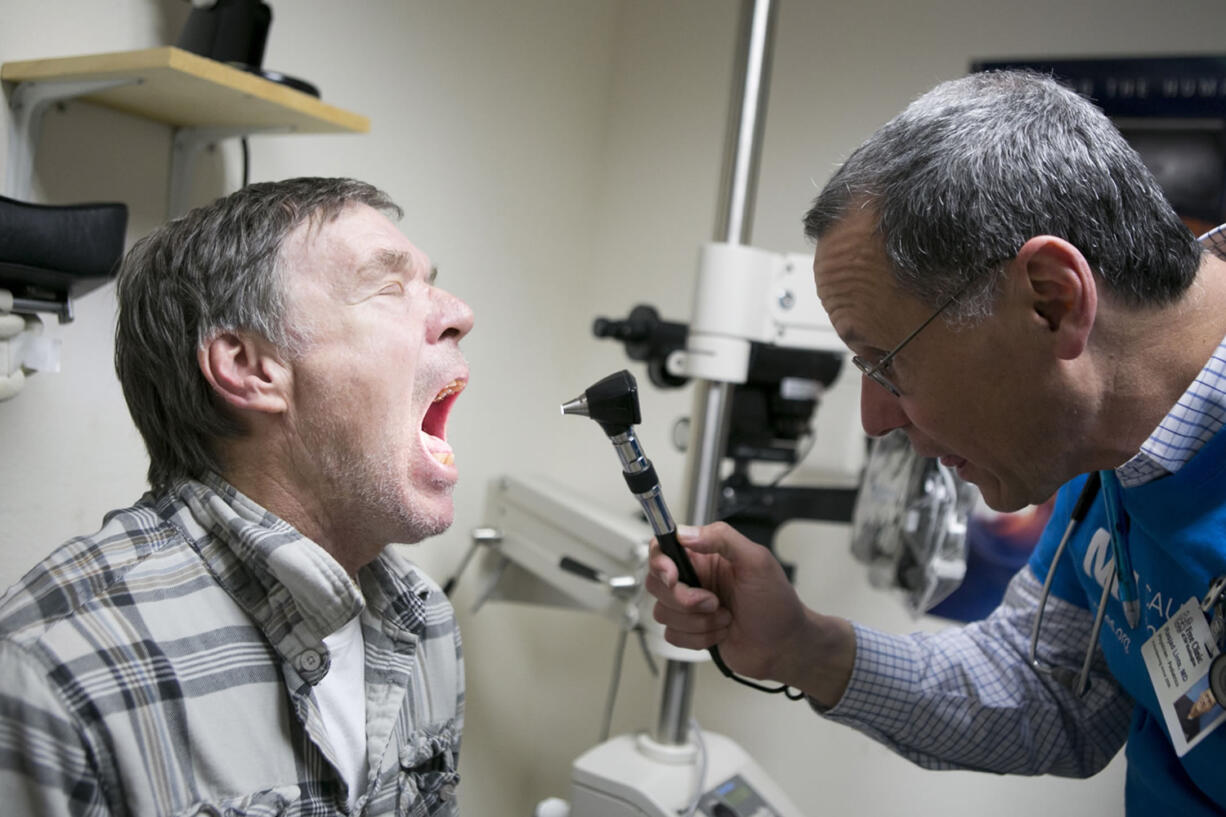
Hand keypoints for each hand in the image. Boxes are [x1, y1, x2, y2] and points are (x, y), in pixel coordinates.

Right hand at [645, 522, 855, 704]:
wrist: (784, 646)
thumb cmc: (777, 604)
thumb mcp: (757, 561)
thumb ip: (722, 538)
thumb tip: (686, 533)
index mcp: (705, 556)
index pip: (663, 547)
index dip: (660, 562)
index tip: (673, 576)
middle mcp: (694, 579)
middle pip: (657, 583)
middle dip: (684, 599)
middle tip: (713, 602)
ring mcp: (691, 607)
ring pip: (663, 612)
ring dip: (698, 621)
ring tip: (725, 617)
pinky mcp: (691, 631)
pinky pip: (672, 635)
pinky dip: (698, 638)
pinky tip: (721, 632)